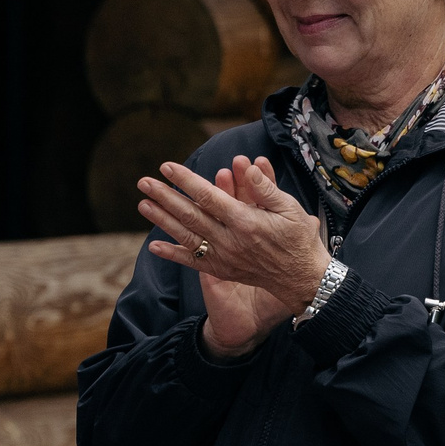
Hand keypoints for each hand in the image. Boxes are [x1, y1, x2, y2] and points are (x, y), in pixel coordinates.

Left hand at [139, 154, 330, 359]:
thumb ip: (266, 188)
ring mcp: (224, 257)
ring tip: (143, 204)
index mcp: (246, 221)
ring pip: (186, 236)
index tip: (167, 167)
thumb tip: (249, 167)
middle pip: (190, 215)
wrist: (301, 279)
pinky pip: (193, 262)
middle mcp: (230, 240)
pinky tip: (154, 246)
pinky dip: (173, 254)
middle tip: (143, 182)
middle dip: (165, 196)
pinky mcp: (222, 269)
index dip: (186, 180)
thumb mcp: (291, 208)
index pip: (208, 196)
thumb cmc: (299, 239)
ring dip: (162, 219)